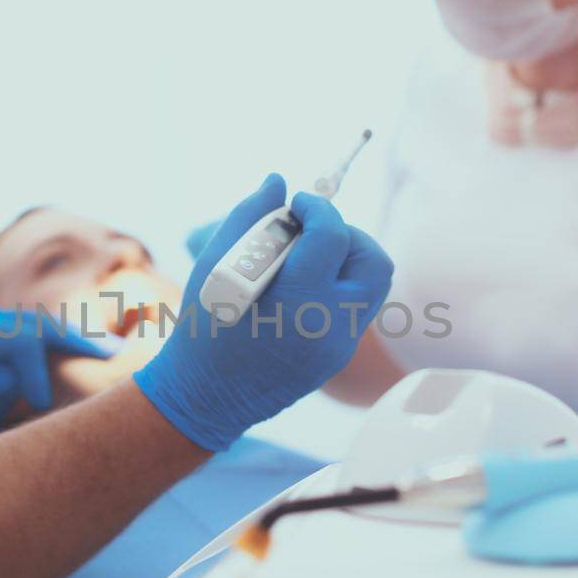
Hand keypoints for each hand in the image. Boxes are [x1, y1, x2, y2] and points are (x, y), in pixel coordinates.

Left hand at [0, 306, 111, 437]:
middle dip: (79, 340)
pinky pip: (26, 341)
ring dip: (66, 344)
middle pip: (42, 326)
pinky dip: (51, 347)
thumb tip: (21, 383)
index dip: (38, 374)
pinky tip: (72, 352)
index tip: (44, 406)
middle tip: (116, 355)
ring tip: (104, 353)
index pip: (24, 343)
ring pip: (37, 332)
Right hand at [134, 174, 393, 449]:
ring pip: (372, 284)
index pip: (333, 235)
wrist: (207, 396)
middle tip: (311, 232)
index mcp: (298, 301)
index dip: (318, 207)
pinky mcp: (339, 356)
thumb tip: (279, 181)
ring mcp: (340, 346)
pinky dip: (335, 286)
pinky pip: (355, 306)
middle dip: (346, 234)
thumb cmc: (205, 324)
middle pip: (372, 260)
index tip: (298, 203)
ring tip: (306, 259)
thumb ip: (251, 215)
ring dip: (347, 260)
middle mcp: (330, 326)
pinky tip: (298, 288)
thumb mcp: (216, 263)